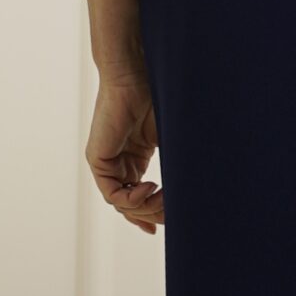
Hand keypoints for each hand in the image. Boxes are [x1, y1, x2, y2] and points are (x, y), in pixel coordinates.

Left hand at [85, 66, 163, 232]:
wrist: (138, 74)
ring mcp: (107, 162)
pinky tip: (150, 188)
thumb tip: (196, 191)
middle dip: (153, 213)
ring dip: (145, 206)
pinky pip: (111, 193)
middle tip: (172, 214)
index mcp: (134, 157)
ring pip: (121, 203)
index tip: (172, 221)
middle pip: (131, 204)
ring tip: (164, 198)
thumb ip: (179, 165)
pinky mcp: (98, 159)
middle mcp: (119, 162)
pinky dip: (131, 198)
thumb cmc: (158, 97)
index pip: (139, 196)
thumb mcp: (172, 139)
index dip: (154, 212)